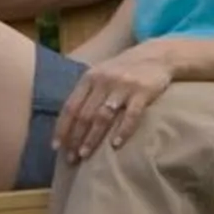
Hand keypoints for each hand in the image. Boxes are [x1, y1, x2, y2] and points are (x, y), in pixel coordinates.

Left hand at [55, 42, 180, 161]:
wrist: (157, 55)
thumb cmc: (123, 69)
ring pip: (103, 116)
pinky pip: (131, 115)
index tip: (56, 147)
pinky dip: (123, 131)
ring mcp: (123, 87)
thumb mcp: (100, 74)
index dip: (62, 128)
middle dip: (75, 138)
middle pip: (85, 114)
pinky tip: (116, 145)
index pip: (70, 106)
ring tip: (86, 155)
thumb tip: (68, 122)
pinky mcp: (142, 92)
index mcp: (89, 78)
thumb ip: (86, 93)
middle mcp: (103, 81)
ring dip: (92, 138)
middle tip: (71, 158)